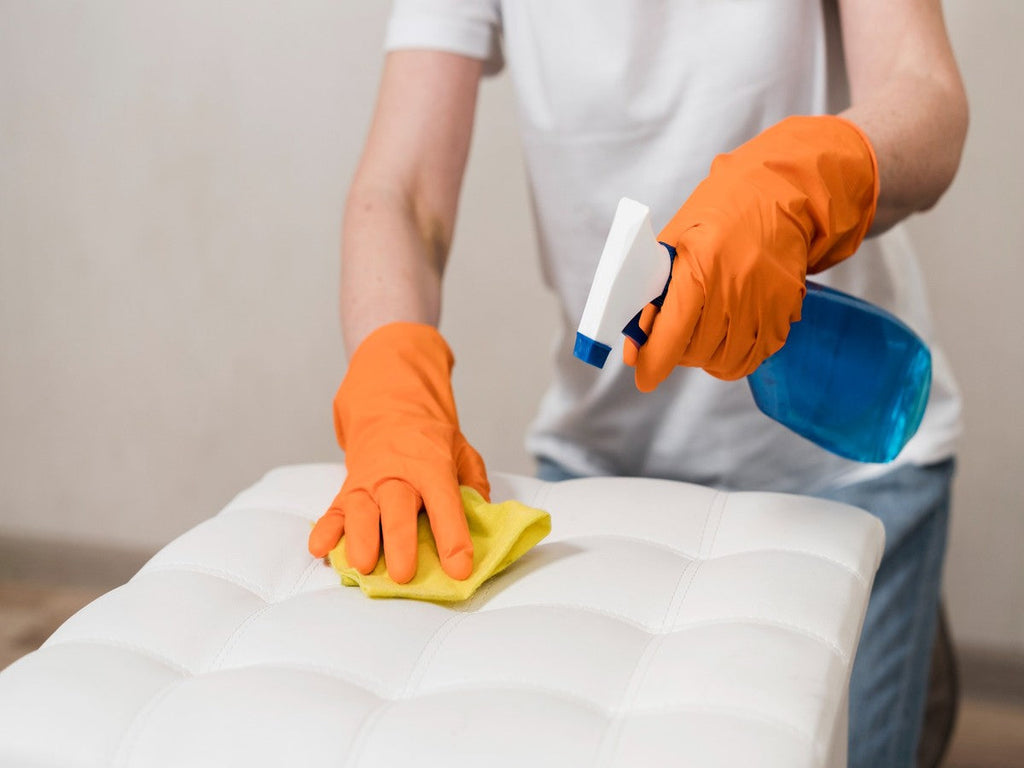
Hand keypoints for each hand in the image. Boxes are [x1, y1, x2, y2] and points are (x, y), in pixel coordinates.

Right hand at [308, 322, 489, 582]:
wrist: (390, 408)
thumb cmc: (429, 440)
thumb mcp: (462, 452)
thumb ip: (474, 484)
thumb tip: (483, 516)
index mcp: (431, 466)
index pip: (445, 504)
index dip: (454, 537)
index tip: (460, 568)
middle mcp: (397, 475)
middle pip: (398, 510)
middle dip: (400, 543)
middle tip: (403, 574)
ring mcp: (368, 483)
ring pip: (361, 511)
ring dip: (360, 539)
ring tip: (363, 566)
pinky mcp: (347, 490)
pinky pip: (333, 511)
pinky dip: (324, 530)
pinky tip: (319, 549)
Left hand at [624, 115, 877, 389]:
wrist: (779, 194)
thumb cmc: (717, 215)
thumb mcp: (674, 242)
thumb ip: (651, 294)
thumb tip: (635, 347)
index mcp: (700, 265)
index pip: (672, 333)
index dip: (654, 362)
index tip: (645, 377)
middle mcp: (735, 287)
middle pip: (696, 351)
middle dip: (677, 351)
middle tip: (674, 334)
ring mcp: (765, 302)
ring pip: (725, 361)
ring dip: (706, 356)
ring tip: (702, 330)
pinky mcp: (785, 312)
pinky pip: (755, 356)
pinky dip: (736, 355)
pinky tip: (728, 332)